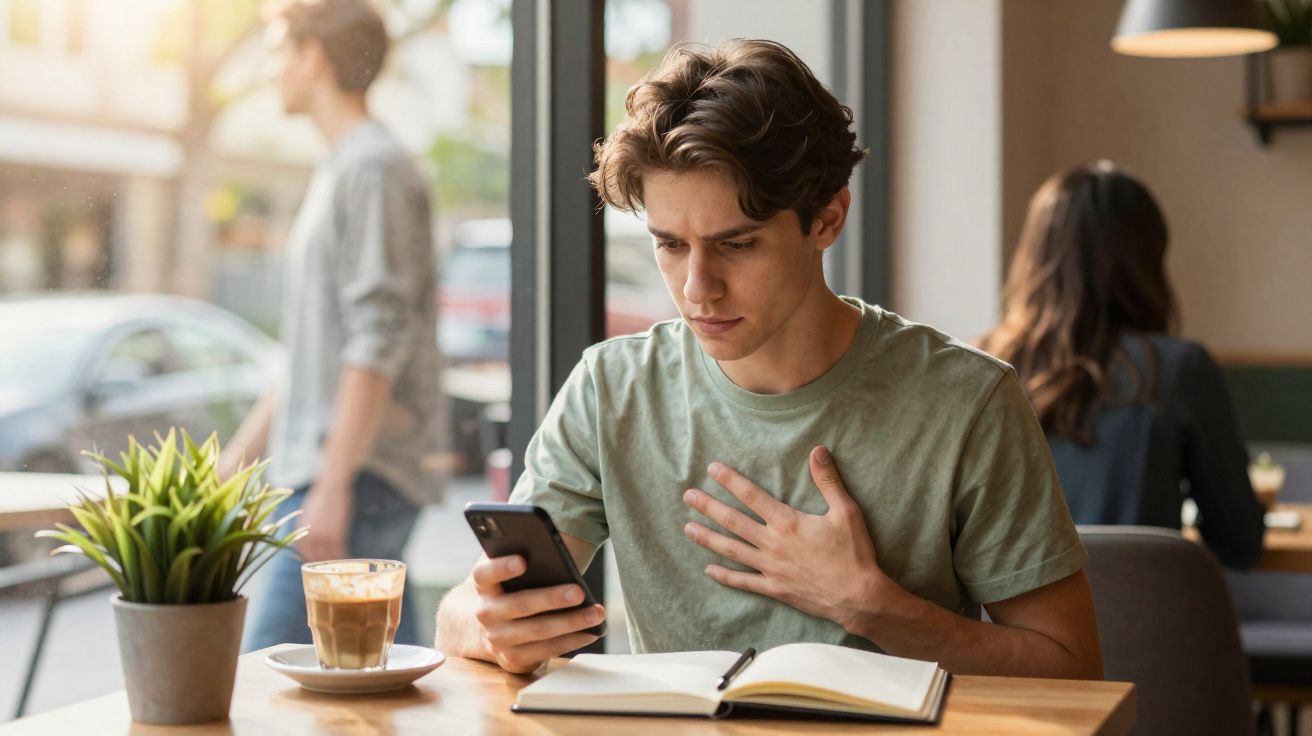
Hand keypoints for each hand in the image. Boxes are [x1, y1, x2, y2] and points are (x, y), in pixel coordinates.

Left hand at [297, 478, 351, 562]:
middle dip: (322, 565)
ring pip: (327, 557)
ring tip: (341, 567)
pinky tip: (347, 558)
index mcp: (300, 529)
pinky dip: (343, 556)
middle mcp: (308, 535)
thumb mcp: (309, 512)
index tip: (318, 563)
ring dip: (334, 563)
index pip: (303, 552)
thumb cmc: (323, 496)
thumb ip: (308, 526)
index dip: (311, 559)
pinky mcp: (335, 535)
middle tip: (330, 569)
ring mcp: (321, 536)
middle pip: (314, 558)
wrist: (332, 485)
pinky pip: (339, 551)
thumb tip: (312, 538)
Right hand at [471, 554, 604, 672]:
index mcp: (483, 585)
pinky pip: (546, 651)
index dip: (501, 567)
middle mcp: (485, 613)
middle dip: (552, 599)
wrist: (486, 628)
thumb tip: (549, 546)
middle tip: (579, 592)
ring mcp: (498, 639)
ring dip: (571, 622)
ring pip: (538, 631)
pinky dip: (571, 641)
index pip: (484, 574)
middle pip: (520, 605)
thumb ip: (519, 554)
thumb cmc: (509, 589)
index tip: (523, 561)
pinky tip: (591, 632)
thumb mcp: (507, 572)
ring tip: (596, 613)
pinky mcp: (513, 659)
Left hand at [683, 446, 890, 632]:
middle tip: (688, 496)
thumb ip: (828, 481)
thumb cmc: (854, 553)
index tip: (712, 469)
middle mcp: (773, 544)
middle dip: (709, 507)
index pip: (751, 496)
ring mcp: (771, 568)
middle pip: (733, 522)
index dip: (730, 481)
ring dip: (708, 538)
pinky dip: (725, 576)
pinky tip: (709, 569)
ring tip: (687, 528)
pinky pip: (743, 582)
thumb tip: (818, 450)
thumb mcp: (846, 512)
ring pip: (732, 550)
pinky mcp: (774, 589)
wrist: (858, 597)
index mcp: (788, 523)